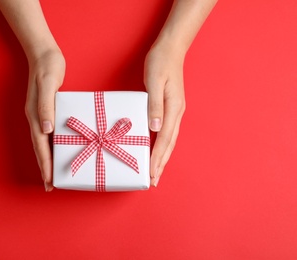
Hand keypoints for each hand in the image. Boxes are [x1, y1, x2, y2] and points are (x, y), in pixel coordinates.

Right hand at [25, 49, 65, 191]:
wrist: (45, 54)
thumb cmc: (48, 67)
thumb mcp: (48, 84)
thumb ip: (45, 105)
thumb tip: (46, 129)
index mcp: (35, 114)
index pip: (41, 145)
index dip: (45, 164)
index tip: (49, 181)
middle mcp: (36, 118)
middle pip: (40, 148)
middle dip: (45, 168)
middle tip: (50, 186)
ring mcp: (41, 115)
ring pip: (44, 143)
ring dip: (48, 160)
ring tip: (53, 176)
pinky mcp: (48, 110)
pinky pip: (50, 134)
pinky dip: (53, 146)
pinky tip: (60, 151)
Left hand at [144, 44, 185, 186]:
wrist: (171, 49)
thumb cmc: (160, 62)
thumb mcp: (155, 81)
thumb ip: (155, 104)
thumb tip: (154, 128)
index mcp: (173, 108)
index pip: (164, 139)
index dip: (157, 157)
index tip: (152, 173)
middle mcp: (176, 113)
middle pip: (169, 144)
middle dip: (161, 163)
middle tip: (154, 181)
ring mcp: (175, 111)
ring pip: (169, 139)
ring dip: (163, 157)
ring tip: (156, 171)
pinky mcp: (170, 107)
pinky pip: (166, 131)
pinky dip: (162, 144)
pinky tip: (157, 150)